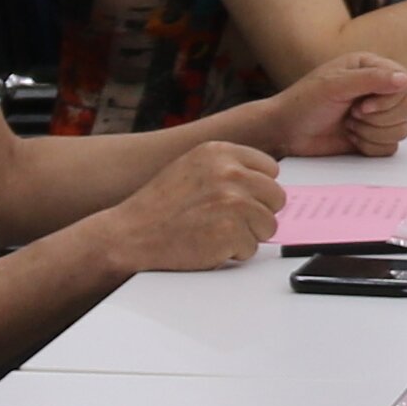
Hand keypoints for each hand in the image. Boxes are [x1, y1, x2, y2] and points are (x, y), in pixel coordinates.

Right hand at [99, 140, 287, 270]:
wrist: (130, 234)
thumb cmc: (158, 206)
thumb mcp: (192, 168)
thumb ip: (227, 169)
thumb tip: (263, 181)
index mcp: (220, 152)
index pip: (270, 170)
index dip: (258, 191)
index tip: (240, 199)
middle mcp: (230, 172)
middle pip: (276, 198)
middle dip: (257, 214)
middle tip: (226, 221)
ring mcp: (233, 202)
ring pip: (269, 225)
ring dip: (246, 235)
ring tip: (214, 232)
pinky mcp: (231, 232)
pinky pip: (253, 249)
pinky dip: (234, 253)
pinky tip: (209, 245)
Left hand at [251, 53, 406, 159]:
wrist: (284, 132)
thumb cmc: (304, 102)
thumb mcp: (335, 85)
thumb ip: (371, 79)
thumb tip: (405, 79)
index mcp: (371, 68)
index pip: (405, 81)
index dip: (389, 98)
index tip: (362, 105)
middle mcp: (378, 90)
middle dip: (380, 118)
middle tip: (352, 115)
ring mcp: (377, 116)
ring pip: (402, 129)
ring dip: (372, 133)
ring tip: (348, 126)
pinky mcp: (373, 138)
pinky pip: (391, 147)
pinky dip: (369, 146)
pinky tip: (349, 137)